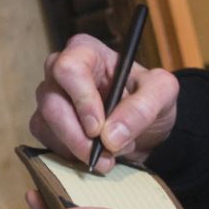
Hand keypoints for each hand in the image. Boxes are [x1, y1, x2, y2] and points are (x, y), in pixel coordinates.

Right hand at [29, 34, 178, 172]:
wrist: (143, 127)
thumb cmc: (150, 98)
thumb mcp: (163, 94)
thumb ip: (143, 108)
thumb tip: (110, 135)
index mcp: (87, 52)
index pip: (69, 69)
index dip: (82, 100)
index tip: (99, 128)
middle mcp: (60, 71)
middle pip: (52, 101)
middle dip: (77, 136)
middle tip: (106, 156)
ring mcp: (50, 97)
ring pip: (45, 124)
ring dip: (78, 149)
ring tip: (110, 157)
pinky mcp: (45, 123)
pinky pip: (46, 141)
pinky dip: (70, 155)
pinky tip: (94, 156)